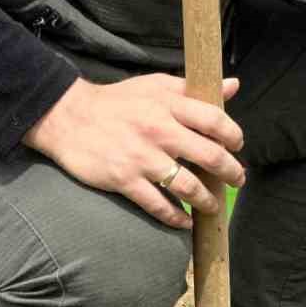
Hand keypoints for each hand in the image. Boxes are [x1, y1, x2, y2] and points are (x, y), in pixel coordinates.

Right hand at [23, 73, 244, 230]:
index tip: (237, 145)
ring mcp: (142, 157)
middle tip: (237, 179)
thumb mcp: (156, 85)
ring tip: (213, 205)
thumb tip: (233, 86)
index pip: (215, 120)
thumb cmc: (118, 100)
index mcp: (169, 105)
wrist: (69, 116)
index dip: (234, 135)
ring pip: (188, 186)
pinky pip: (158, 204)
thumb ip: (193, 89)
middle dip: (230, 172)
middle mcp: (160, 130)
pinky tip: (184, 221)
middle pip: (209, 156)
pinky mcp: (124, 179)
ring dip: (207, 200)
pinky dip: (176, 217)